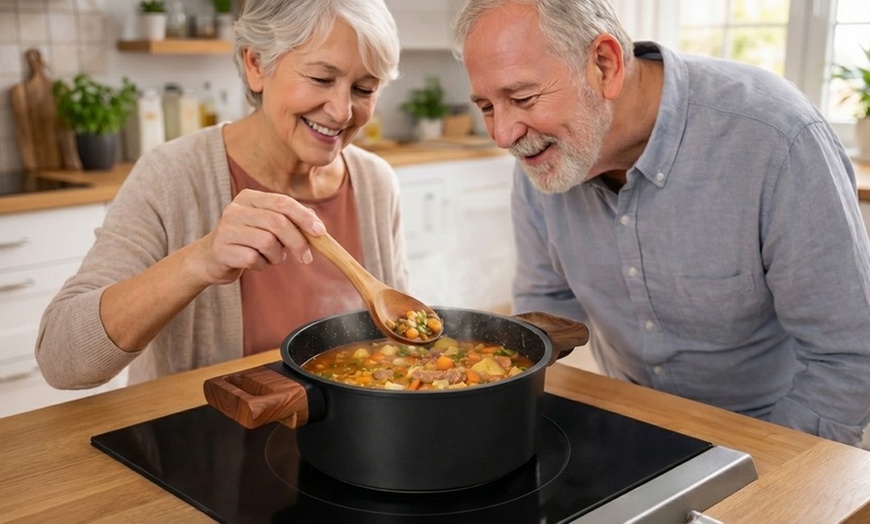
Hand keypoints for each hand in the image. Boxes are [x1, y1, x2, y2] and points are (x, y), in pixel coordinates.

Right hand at [192, 189, 324, 284]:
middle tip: (306, 258)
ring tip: (273, 258)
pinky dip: (262, 265)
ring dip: (277, 256)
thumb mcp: (267, 225)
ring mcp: (226, 229)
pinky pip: (253, 258)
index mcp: (249, 198)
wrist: (211, 258)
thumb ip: (290, 220)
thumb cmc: (247, 240)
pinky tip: (256, 263)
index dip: (304, 217)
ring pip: (267, 241)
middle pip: (277, 222)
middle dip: (297, 242)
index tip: (320, 232)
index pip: (283, 202)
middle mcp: (236, 209)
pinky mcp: (222, 250)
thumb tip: (316, 223)